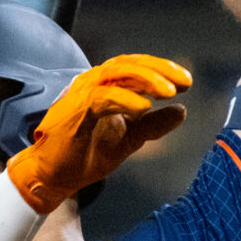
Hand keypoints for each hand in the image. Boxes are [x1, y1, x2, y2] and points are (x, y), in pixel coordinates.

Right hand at [6, 54, 192, 213]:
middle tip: (183, 82)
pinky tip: (144, 108)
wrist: (53, 176)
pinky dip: (125, 100)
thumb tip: (182, 111)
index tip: (187, 83)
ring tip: (169, 91)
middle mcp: (93, 83)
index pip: (137, 67)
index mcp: (106, 87)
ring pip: (117, 72)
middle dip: (159, 70)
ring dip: (146, 79)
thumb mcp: (128, 139)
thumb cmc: (84, 156)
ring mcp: (82, 93)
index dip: (163, 70)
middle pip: (130, 64)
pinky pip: (103, 97)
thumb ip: (152, 125)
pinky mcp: (75, 108)